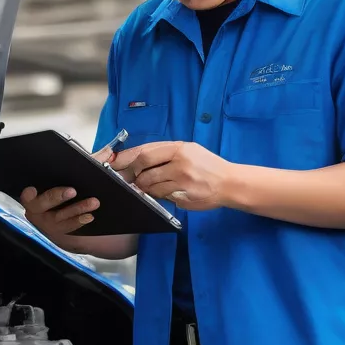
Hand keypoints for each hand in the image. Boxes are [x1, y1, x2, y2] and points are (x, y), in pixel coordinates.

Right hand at [19, 145, 115, 237]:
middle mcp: (37, 210)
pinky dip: (79, 221)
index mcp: (33, 195)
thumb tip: (105, 152)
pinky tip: (89, 216)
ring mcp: (47, 222)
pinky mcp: (59, 230)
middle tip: (72, 191)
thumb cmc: (61, 191)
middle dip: (56, 197)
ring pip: (59, 217)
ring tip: (92, 203)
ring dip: (76, 209)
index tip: (33, 190)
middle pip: (42, 204)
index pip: (27, 194)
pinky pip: (68, 227)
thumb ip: (82, 164)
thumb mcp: (67, 177)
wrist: (64, 214)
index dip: (29, 193)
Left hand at [111, 141, 230, 209]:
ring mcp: (182, 180)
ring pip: (150, 184)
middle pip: (144, 167)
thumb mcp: (189, 151)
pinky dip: (157, 195)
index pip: (145, 151)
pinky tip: (163, 192)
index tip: (115, 162)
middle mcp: (180, 162)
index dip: (127, 157)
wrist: (230, 182)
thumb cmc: (207, 165)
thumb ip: (165, 153)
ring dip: (144, 187)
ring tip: (149, 186)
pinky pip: (162, 196)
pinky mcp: (184, 196)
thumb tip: (137, 159)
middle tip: (129, 178)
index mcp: (179, 148)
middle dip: (132, 174)